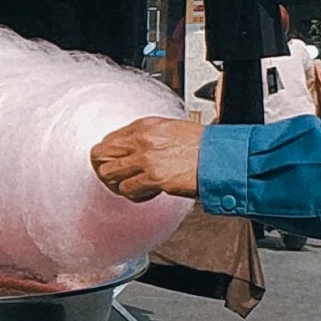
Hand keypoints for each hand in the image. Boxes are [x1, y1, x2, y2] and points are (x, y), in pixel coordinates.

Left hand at [90, 116, 205, 202]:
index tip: (113, 162)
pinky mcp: (153, 178)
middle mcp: (142, 140)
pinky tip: (145, 193)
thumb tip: (133, 148)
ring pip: (109, 174)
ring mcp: (146, 159)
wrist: (219, 158)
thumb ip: (149, 136)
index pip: (109, 138)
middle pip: (101, 154)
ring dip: (117, 184)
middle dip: (103, 168)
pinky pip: (128, 190)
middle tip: (113, 177)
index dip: (108, 154)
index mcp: (146, 125)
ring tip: (130, 187)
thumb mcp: (171, 129)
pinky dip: (134, 195)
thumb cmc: (202, 146)